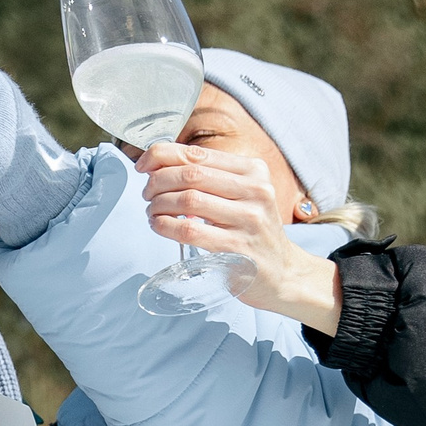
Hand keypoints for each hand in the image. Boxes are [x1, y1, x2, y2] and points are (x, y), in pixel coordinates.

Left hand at [138, 143, 343, 331]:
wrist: (282, 271)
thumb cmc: (251, 230)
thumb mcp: (240, 194)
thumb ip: (206, 177)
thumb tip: (156, 164)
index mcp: (253, 171)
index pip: (198, 154)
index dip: (161, 156)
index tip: (143, 166)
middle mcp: (255, 191)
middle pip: (190, 175)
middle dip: (156, 182)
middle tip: (147, 195)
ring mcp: (249, 219)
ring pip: (188, 200)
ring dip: (158, 205)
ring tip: (152, 212)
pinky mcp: (237, 248)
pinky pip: (189, 231)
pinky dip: (164, 226)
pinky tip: (159, 226)